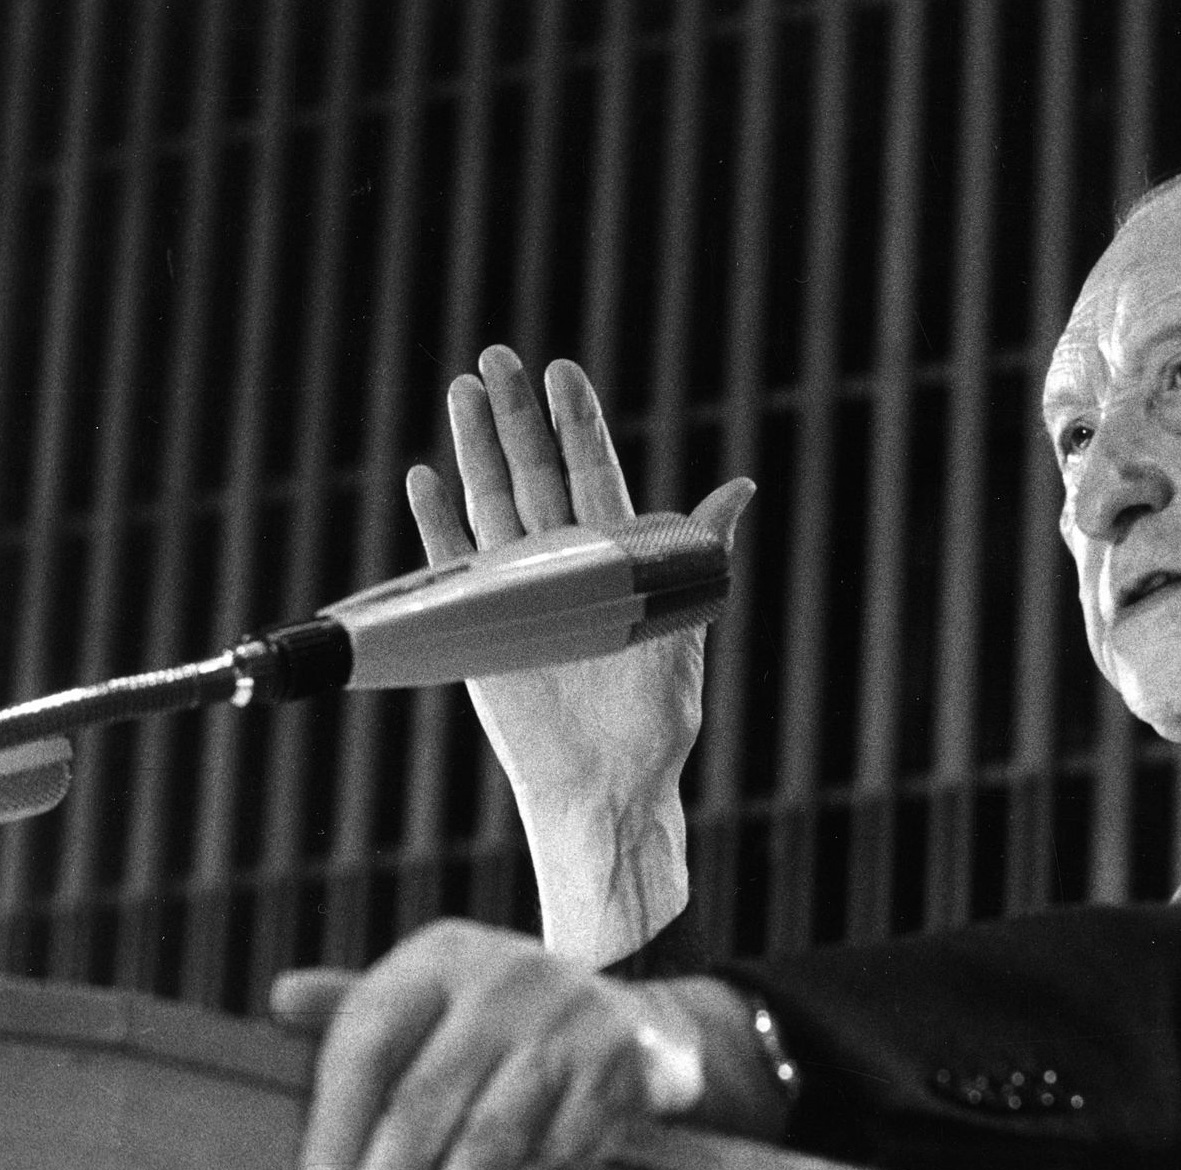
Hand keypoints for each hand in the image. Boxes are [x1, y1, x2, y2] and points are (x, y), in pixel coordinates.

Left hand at [270, 920, 705, 1169]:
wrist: (620, 1013)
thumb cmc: (491, 1014)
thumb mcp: (429, 988)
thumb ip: (352, 1002)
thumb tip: (281, 997)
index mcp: (443, 958)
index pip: (371, 1039)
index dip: (336, 1123)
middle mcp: (507, 981)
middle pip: (428, 1101)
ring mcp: (568, 1026)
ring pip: (492, 1142)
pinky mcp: (615, 1076)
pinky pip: (555, 1163)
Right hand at [411, 347, 752, 958]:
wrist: (605, 788)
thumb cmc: (655, 721)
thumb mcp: (684, 624)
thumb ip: (699, 552)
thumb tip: (740, 486)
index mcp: (615, 563)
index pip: (593, 476)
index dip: (577, 426)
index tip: (564, 372)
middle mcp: (563, 569)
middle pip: (534, 477)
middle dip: (517, 418)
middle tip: (499, 356)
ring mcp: (517, 594)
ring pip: (491, 506)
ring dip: (475, 449)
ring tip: (462, 390)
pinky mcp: (480, 628)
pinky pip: (452, 567)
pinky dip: (435, 525)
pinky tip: (424, 475)